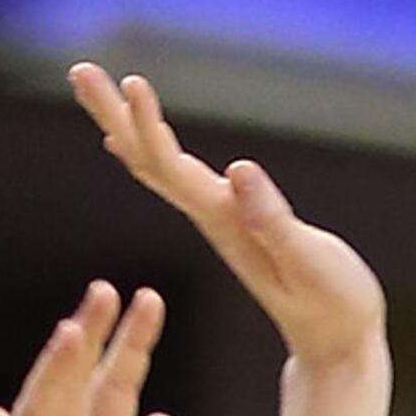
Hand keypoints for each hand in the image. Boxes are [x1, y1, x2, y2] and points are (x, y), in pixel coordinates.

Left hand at [71, 61, 388, 373]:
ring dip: (124, 123)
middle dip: (114, 114)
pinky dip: (147, 150)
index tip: (133, 82)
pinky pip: (174, 178)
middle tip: (80, 70)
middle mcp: (210, 218)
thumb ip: (275, 223)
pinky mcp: (230, 221)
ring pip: (155, 165)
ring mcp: (216, 220)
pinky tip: (126, 140)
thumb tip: (239, 170)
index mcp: (225, 223)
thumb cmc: (334, 308)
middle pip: (148, 160)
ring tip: (97, 84)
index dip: (150, 126)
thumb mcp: (312, 265)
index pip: (173, 169)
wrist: (335, 345)